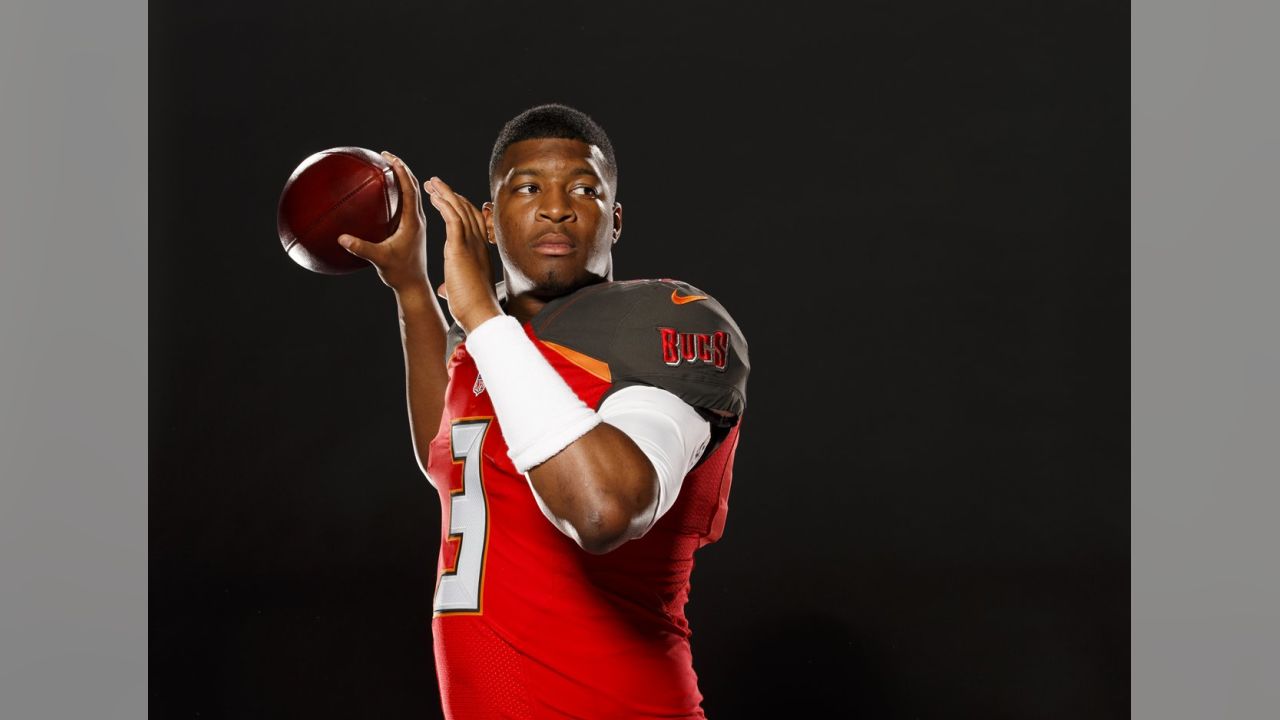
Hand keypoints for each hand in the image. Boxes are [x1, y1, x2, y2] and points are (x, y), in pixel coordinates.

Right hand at [336, 151, 429, 294]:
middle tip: (386, 155)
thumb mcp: (379, 259)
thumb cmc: (399, 273)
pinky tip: (388, 190)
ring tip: (388, 166)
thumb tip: (341, 238)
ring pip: (413, 193)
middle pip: (414, 185)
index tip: (390, 157)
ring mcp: (416, 222)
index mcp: (413, 221)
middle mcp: (417, 218)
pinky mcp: (412, 228)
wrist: (414, 285)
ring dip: (402, 177)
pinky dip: (401, 191)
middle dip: (401, 168)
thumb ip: (361, 248)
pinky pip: (408, 203)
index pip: (410, 189)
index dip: (401, 171)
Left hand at [424, 176, 500, 331]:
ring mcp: (471, 244)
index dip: (460, 206)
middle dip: (451, 194)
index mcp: (479, 251)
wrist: (481, 313)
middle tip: (435, 183)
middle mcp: (478, 243)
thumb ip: (452, 284)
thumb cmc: (473, 308)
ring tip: (432, 183)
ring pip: (459, 210)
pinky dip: (444, 204)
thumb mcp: (461, 291)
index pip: (472, 221)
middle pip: (466, 210)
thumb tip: (443, 289)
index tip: (447, 198)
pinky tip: (434, 196)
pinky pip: (453, 218)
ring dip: (445, 193)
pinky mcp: (460, 248)